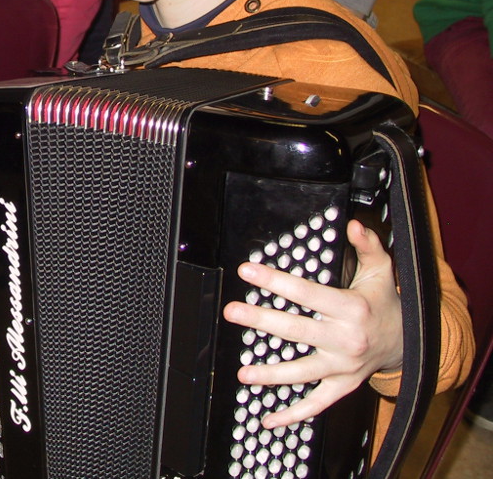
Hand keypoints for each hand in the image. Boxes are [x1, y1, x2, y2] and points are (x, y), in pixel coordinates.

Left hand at [222, 220, 402, 428]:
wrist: (410, 343)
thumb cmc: (385, 304)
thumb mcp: (381, 272)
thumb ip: (368, 246)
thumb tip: (354, 225)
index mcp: (351, 309)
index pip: (306, 293)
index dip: (275, 281)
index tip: (247, 270)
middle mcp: (346, 340)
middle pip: (297, 331)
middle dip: (262, 321)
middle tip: (233, 312)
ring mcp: (343, 368)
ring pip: (302, 373)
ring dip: (271, 375)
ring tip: (243, 372)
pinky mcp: (342, 387)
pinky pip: (316, 404)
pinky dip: (293, 415)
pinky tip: (268, 417)